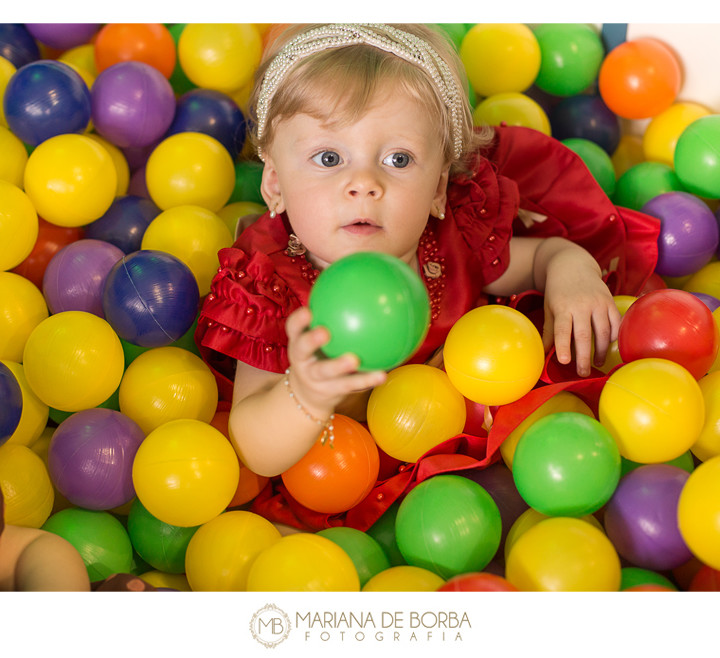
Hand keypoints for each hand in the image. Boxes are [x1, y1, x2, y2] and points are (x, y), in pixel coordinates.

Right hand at [284, 306, 386, 416]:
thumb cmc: (319, 353)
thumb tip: (363, 287)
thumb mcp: (317, 336)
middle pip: (302, 349)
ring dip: (339, 366)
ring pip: (326, 372)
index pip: (293, 328)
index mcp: (298, 342)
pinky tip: (382, 375)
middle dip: (311, 340)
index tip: (308, 311)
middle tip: (325, 332)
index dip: (298, 320)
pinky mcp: (331, 391)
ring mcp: (315, 378)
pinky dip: (366, 380)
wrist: (309, 393)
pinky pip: (350, 385)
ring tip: (355, 360)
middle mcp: (302, 360)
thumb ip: (333, 315)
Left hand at [541, 250, 621, 376]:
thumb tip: (544, 354)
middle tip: (583, 373)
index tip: (564, 361)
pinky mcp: (610, 301)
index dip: (564, 346)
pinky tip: (609, 346)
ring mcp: (598, 303)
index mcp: (563, 307)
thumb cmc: (557, 291)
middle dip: (584, 357)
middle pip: (584, 335)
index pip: (563, 329)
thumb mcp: (549, 308)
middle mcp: (582, 305)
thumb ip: (548, 331)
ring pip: (603, 332)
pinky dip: (614, 336)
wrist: (572, 265)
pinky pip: (616, 323)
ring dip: (601, 350)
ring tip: (595, 363)